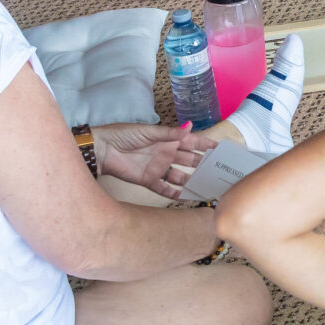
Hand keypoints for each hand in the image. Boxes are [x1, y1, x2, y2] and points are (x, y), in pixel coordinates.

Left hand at [92, 121, 210, 199]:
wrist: (103, 150)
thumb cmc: (125, 135)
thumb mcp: (149, 132)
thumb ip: (170, 133)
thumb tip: (191, 127)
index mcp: (168, 140)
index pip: (192, 143)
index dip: (206, 145)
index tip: (221, 149)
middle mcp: (166, 154)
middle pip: (189, 160)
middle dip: (203, 165)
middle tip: (219, 171)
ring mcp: (158, 168)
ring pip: (179, 176)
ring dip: (191, 180)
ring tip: (206, 187)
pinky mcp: (148, 180)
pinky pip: (164, 189)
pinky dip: (174, 193)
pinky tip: (185, 197)